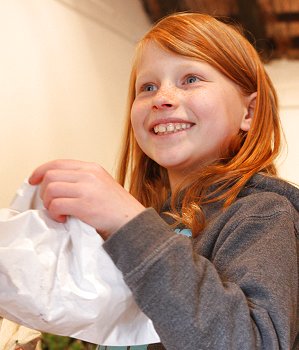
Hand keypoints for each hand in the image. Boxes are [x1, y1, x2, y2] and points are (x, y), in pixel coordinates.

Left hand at [29, 159, 144, 238]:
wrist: (132, 221)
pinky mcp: (84, 205)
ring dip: (49, 203)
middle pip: (50, 175)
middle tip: (51, 203)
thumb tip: (55, 184)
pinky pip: (56, 205)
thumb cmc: (116, 207)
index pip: (58, 163)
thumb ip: (82, 180)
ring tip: (58, 212)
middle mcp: (88, 174)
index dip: (41, 171)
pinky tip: (63, 218)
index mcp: (91, 168)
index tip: (32, 180)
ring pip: (50, 188)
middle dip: (43, 191)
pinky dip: (54, 213)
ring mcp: (86, 188)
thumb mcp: (101, 184)